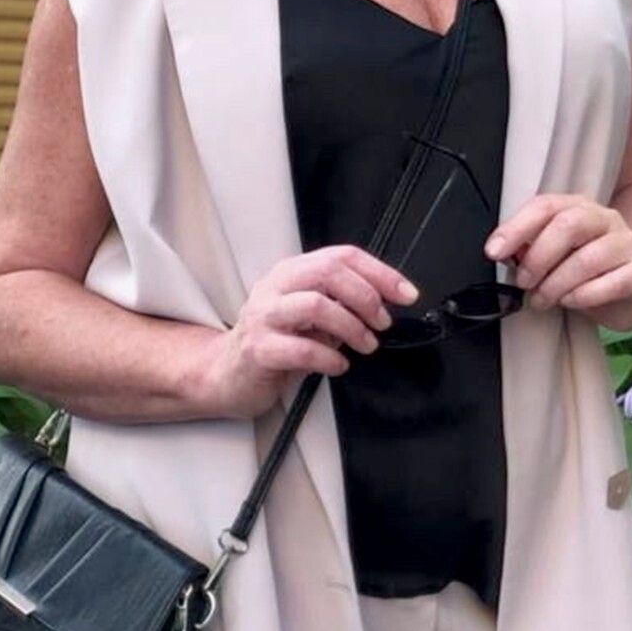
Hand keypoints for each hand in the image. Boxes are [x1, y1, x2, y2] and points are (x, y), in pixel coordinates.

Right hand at [205, 246, 417, 419]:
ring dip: (351, 326)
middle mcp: (275, 287)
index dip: (379, 272)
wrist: (226, 374)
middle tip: (382, 322)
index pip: (341, 256)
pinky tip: (339, 364)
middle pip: (328, 272)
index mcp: (291, 273)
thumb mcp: (308, 318)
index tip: (405, 293)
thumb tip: (382, 303)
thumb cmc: (274, 344)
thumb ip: (338, 305)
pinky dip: (330, 357)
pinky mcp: (258, 349)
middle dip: (366, 297)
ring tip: (365, 344)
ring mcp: (264, 316)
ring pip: (316, 305)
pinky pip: (303, 349)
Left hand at [485, 195, 631, 331]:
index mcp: (578, 207)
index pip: (544, 206)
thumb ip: (531, 248)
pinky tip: (571, 302)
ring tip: (542, 300)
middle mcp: (605, 219)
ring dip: (556, 283)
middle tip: (524, 282)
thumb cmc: (589, 269)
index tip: (494, 251)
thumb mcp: (556, 255)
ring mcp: (627, 244)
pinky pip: (613, 282)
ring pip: (588, 258)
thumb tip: (503, 252)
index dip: (516, 227)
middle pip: (568, 225)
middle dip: (538, 257)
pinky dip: (585, 295)